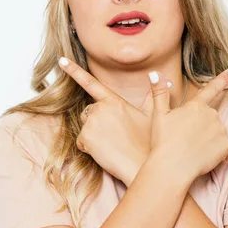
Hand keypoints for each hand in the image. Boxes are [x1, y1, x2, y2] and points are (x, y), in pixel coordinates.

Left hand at [58, 57, 171, 185]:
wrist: (142, 166)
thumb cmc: (150, 143)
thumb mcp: (155, 116)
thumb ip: (155, 96)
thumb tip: (165, 79)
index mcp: (115, 101)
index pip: (91, 83)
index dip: (74, 71)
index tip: (61, 61)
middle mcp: (101, 109)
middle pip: (89, 112)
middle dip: (97, 122)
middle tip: (116, 135)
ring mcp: (92, 123)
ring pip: (85, 127)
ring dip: (93, 134)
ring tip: (113, 144)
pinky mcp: (86, 138)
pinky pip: (81, 142)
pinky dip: (89, 148)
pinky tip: (105, 152)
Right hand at [147, 68, 227, 182]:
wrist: (171, 168)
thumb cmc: (163, 142)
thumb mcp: (158, 115)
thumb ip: (159, 92)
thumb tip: (154, 73)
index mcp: (195, 106)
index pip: (211, 89)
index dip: (222, 79)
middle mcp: (211, 115)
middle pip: (209, 117)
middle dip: (201, 124)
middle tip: (185, 137)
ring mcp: (220, 131)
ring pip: (216, 131)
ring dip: (208, 137)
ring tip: (191, 148)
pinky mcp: (226, 146)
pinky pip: (222, 145)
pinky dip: (214, 150)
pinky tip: (201, 155)